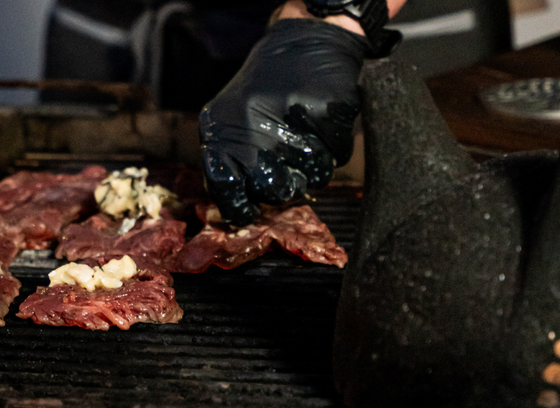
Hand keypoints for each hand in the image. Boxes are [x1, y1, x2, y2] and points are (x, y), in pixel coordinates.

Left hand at [200, 18, 369, 225]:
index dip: (239, 208)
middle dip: (282, 188)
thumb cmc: (264, 91)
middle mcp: (252, 126)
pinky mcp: (327, 113)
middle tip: (285, 169)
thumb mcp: (229, 120)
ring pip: (312, 178)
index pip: (224, 187)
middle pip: (272, 190)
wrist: (305, 43)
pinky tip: (321, 127)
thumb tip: (234, 211)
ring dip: (311, 168)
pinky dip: (333, 149)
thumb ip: (228, 163)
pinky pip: (337, 157)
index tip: (250, 213)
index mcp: (222, 130)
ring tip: (303, 140)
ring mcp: (292, 120)